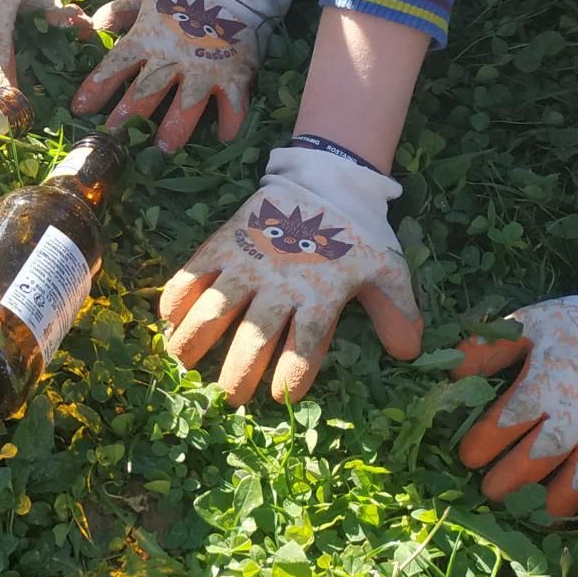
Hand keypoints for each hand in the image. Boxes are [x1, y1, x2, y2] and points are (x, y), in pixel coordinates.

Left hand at [72, 0, 300, 151]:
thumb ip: (115, 12)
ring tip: (163, 148)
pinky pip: (232, 102)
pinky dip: (230, 121)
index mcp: (146, 39)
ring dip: (175, 129)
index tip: (80, 109)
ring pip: (186, 105)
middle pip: (145, 93)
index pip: (114, 67)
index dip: (95, 88)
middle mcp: (172, 58)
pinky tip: (224, 138)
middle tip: (113, 138)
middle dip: (127, 116)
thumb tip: (89, 28)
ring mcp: (204, 68)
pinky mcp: (233, 73)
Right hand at [159, 146, 421, 400]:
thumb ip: (396, 312)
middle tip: (228, 398)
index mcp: (319, 295)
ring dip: (195, 339)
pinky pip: (193, 273)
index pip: (304, 344)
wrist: (324, 177)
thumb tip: (410, 353)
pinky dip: (177, 295)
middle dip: (238, 372)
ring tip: (181, 363)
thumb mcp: (386, 269)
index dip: (292, 374)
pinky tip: (167, 319)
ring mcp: (247, 263)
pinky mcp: (224, 243)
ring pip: (214, 308)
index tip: (279, 397)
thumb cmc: (355, 231)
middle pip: (254, 337)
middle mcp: (279, 285)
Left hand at [456, 262, 577, 523]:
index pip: (501, 426)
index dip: (481, 446)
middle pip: (532, 464)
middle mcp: (575, 420)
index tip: (468, 458)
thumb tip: (450, 371)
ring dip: (548, 505)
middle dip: (506, 484)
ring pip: (574, 489)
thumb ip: (489, 348)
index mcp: (543, 388)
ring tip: (533, 510)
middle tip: (490, 492)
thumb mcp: (530, 324)